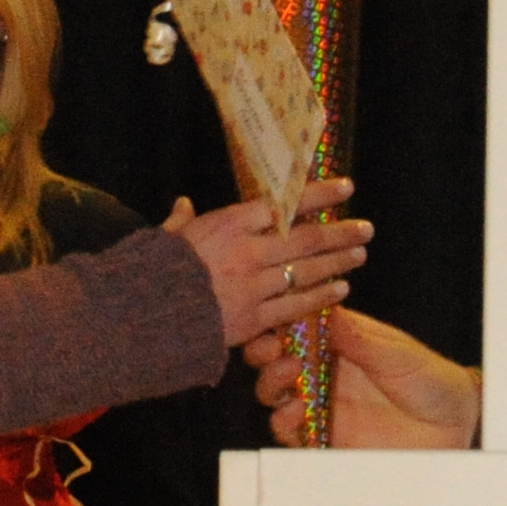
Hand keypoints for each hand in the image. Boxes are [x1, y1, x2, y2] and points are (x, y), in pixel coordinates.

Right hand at [165, 177, 369, 347]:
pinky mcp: (252, 319)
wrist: (140, 317)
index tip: (344, 187)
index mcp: (227, 224)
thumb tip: (184, 204)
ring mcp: (251, 286)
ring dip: (337, 262)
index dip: (317, 195)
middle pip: (304, 237)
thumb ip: (182, 222)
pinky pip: (294, 306)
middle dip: (339, 231)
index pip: (283, 204)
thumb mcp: (166, 238)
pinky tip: (340, 290)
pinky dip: (320, 297)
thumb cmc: (151, 272)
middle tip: (366, 227)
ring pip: (305, 270)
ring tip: (360, 254)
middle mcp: (246, 250)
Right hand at [250, 305, 481, 449]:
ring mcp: (322, 404)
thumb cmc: (432, 379)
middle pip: (275, 360)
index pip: (296, 328)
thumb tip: (322, 310)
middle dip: (265, 352)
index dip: (278, 322)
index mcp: (340, 343)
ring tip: (289, 375)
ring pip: (275, 393)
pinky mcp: (325, 435)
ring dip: (272, 382)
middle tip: (273, 349)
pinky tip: (295, 410)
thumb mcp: (396, 353)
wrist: (454, 425)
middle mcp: (324, 372)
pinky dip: (283, 420)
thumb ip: (357, 339)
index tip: (274, 319)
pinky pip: (290, 431)